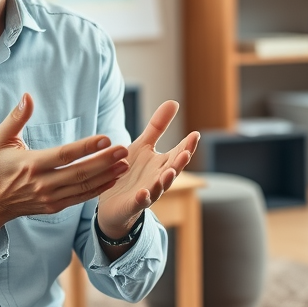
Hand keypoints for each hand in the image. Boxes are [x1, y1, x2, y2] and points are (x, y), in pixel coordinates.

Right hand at [0, 93, 129, 240]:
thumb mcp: (1, 139)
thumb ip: (16, 118)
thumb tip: (27, 96)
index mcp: (31, 164)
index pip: (64, 155)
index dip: (86, 147)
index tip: (106, 138)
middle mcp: (42, 183)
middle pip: (79, 172)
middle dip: (104, 161)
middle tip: (124, 150)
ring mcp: (50, 197)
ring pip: (83, 187)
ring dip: (106, 176)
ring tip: (124, 164)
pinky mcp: (55, 206)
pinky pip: (80, 198)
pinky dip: (98, 189)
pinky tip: (113, 179)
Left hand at [96, 101, 199, 239]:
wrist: (112, 203)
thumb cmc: (131, 172)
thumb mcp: (143, 146)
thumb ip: (158, 126)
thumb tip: (174, 102)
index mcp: (161, 164)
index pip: (178, 154)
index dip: (187, 146)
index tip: (195, 134)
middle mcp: (157, 178)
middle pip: (172, 170)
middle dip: (180, 163)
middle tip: (186, 152)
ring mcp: (147, 192)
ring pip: (159, 188)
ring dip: (165, 181)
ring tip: (170, 172)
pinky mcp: (132, 205)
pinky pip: (139, 202)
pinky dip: (143, 198)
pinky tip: (143, 193)